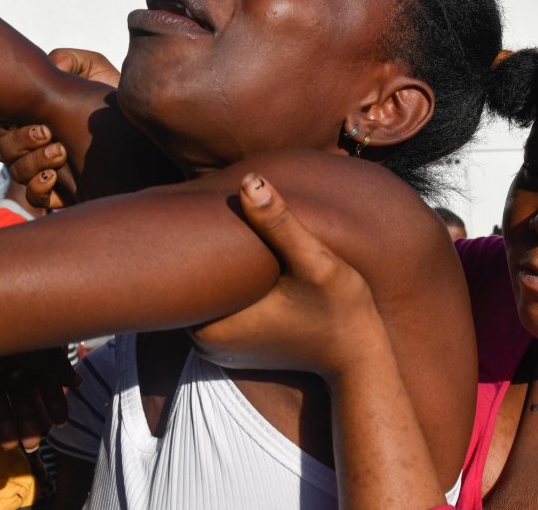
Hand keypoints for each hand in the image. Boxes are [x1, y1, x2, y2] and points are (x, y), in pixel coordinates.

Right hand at [0, 48, 118, 207]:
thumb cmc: (120, 99)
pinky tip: (55, 176)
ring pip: (16, 172)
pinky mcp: (63, 194)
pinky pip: (34, 198)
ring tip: (62, 152)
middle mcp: (38, 145)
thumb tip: (42, 73)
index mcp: (37, 117)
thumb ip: (66, 61)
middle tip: (48, 131)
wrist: (147, 133)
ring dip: (32, 162)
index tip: (26, 114)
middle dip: (18, 140)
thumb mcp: (96, 70)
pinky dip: (38, 187)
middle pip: (2, 149)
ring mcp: (49, 170)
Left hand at [0, 347, 78, 451]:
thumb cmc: (18, 321)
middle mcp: (10, 360)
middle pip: (21, 395)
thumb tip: (76, 384)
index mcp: (31, 352)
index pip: (45, 382)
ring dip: (4, 422)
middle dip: (27, 420)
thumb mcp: (42, 345)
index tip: (60, 423)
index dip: (53, 402)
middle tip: (32, 445)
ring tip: (8, 445)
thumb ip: (58, 366)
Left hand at [190, 174, 385, 381]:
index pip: (177, 272)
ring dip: (214, 265)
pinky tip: (241, 258)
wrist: (360, 357)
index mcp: (209, 327)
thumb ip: (280, 224)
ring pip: (204, 291)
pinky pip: (218, 302)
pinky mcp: (234, 343)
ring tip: (225, 228)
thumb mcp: (315, 262)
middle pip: (188, 282)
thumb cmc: (341, 310)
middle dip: (201, 249)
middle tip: (213, 209)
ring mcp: (217, 346)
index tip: (202, 209)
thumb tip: (249, 181)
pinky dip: (227, 282)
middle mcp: (204, 343)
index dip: (189, 237)